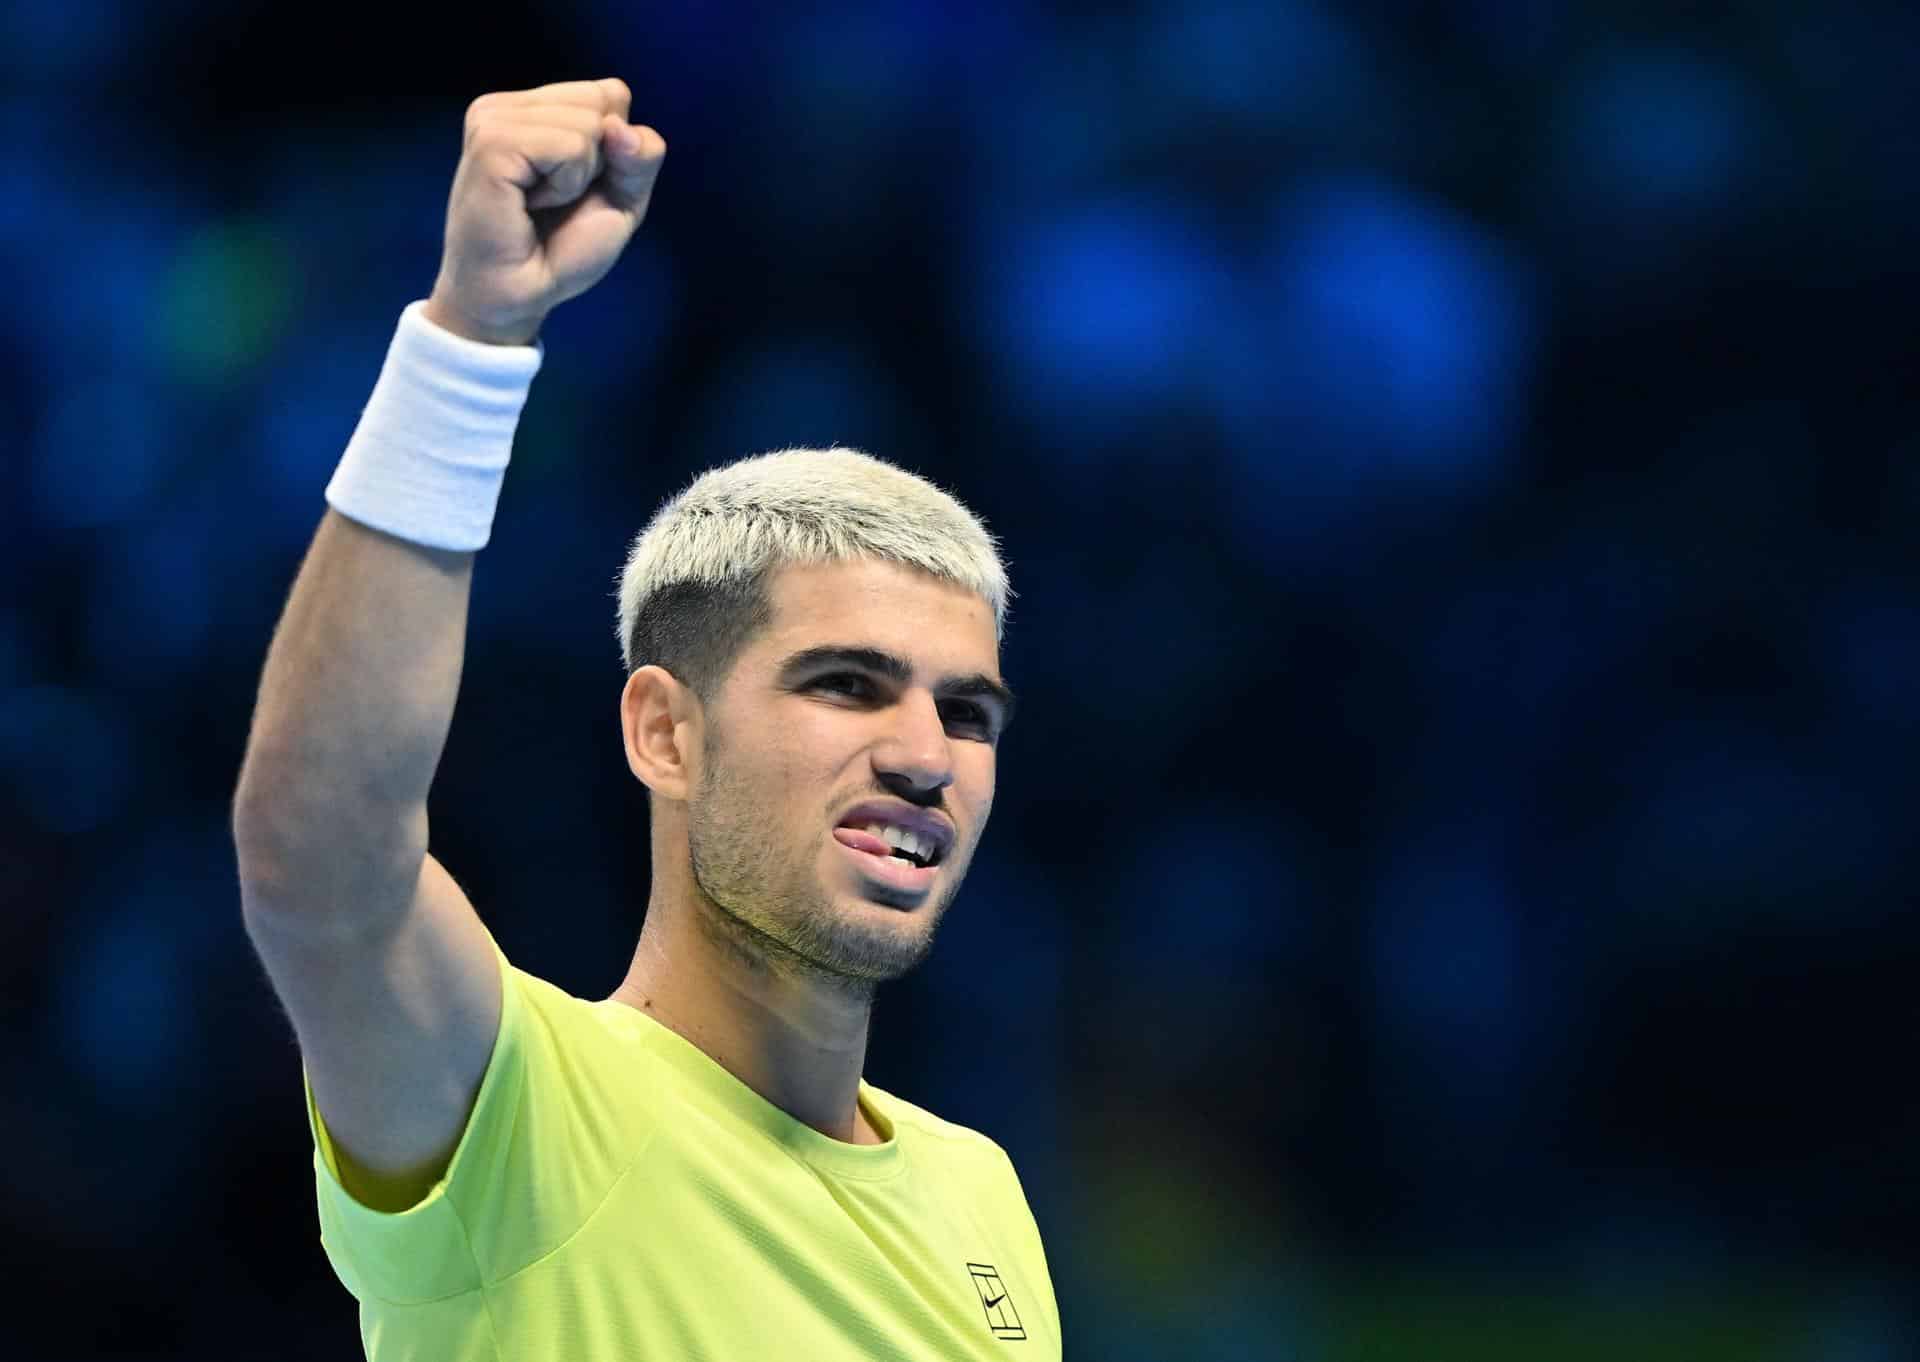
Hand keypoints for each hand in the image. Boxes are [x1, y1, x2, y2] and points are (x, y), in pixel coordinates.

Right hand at [423, 77, 665, 345]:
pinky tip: (529, 204)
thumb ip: (641, 155)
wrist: (521, 294)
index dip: (616, 150)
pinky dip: (565, 185)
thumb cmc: (562, 249)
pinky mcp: (491, 143)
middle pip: (603, 99)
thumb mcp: (622, 197)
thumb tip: (619, 127)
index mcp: (533, 108)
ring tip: (538, 203)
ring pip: (588, 122)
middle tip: (555, 200)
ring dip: (578, 178)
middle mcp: (508, 105)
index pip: (611, 92)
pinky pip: (568, 146)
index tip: (576, 188)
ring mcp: (493, 119)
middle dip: (598, 162)